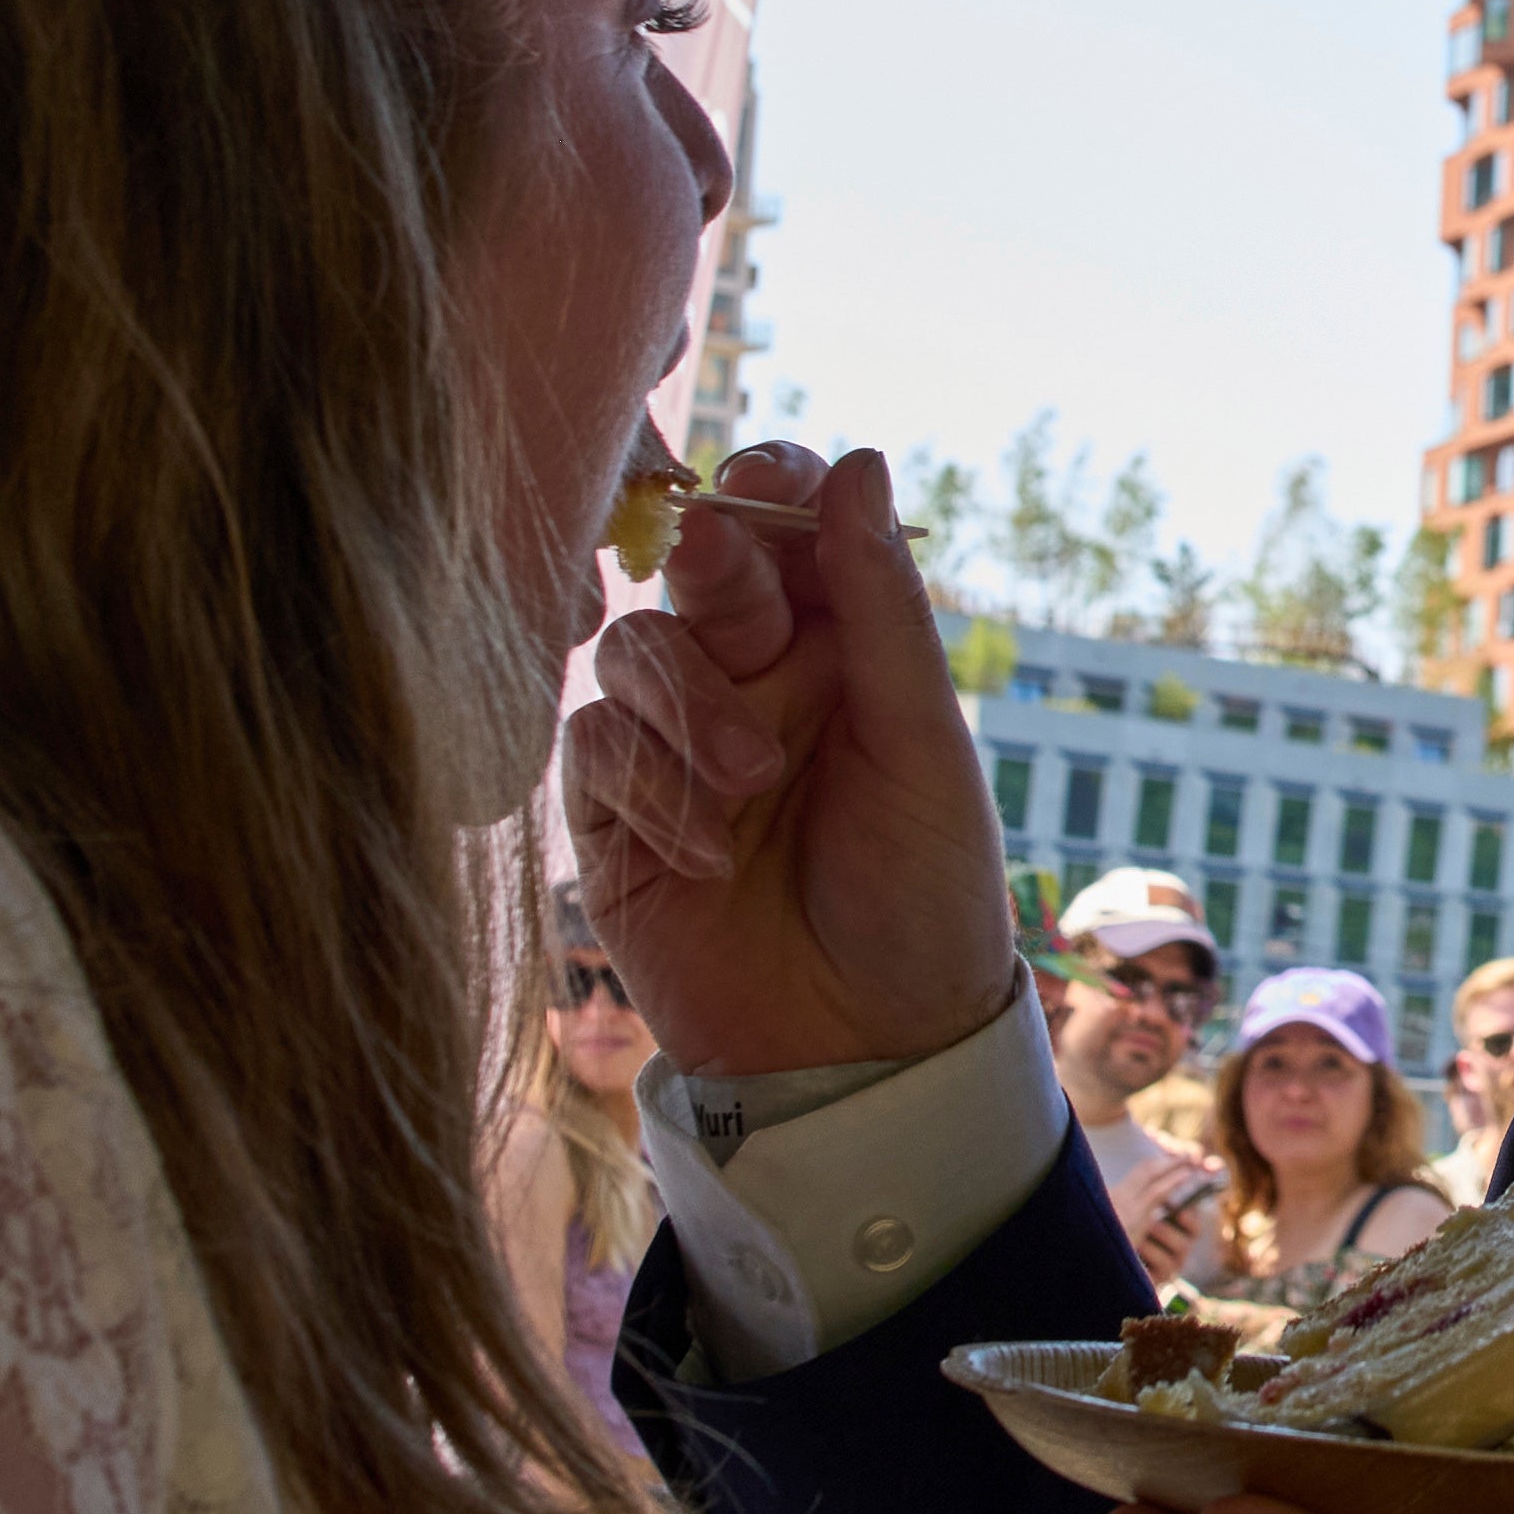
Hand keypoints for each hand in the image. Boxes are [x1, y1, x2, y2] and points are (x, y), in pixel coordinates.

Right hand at [564, 446, 1024, 1085]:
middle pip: (697, 567)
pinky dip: (642, 786)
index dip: (764, 487)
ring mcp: (676, 741)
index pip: (787, 523)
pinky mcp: (615, 813)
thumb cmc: (922, 897)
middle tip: (748, 623)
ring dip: (685, 704)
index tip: (756, 485)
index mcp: (843, 642)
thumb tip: (860, 461)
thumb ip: (883, 609)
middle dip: (715, 579)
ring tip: (750, 787)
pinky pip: (592, 746)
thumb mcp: (922, 748)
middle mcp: (754, 676)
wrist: (862, 1051)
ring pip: (633, 649)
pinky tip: (701, 854)